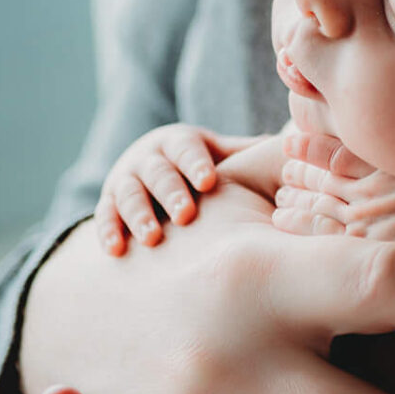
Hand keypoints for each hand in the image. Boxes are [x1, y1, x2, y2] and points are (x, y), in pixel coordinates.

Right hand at [96, 125, 248, 253]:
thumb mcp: (220, 154)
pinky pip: (105, 215)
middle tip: (186, 214)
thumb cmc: (199, 168)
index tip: (209, 182)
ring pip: (128, 194)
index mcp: (179, 143)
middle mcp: (149, 158)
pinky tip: (116, 250)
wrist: (151, 171)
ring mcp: (125, 180)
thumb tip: (288, 148)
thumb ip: (246, 154)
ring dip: (138, 214)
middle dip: (170, 192)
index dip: (196, 163)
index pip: (187, 148)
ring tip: (152, 238)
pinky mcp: (108, 202)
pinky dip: (108, 231)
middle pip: (158, 172)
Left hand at [274, 136, 394, 246]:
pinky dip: (292, 219)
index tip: (295, 138)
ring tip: (283, 191)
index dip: (314, 142)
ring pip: (314, 199)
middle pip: (323, 173)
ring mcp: (358, 221)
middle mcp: (370, 189)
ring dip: (294, 192)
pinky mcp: (350, 251)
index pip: (342, 147)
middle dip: (301, 167)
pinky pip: (312, 229)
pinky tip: (282, 217)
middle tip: (286, 163)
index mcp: (394, 166)